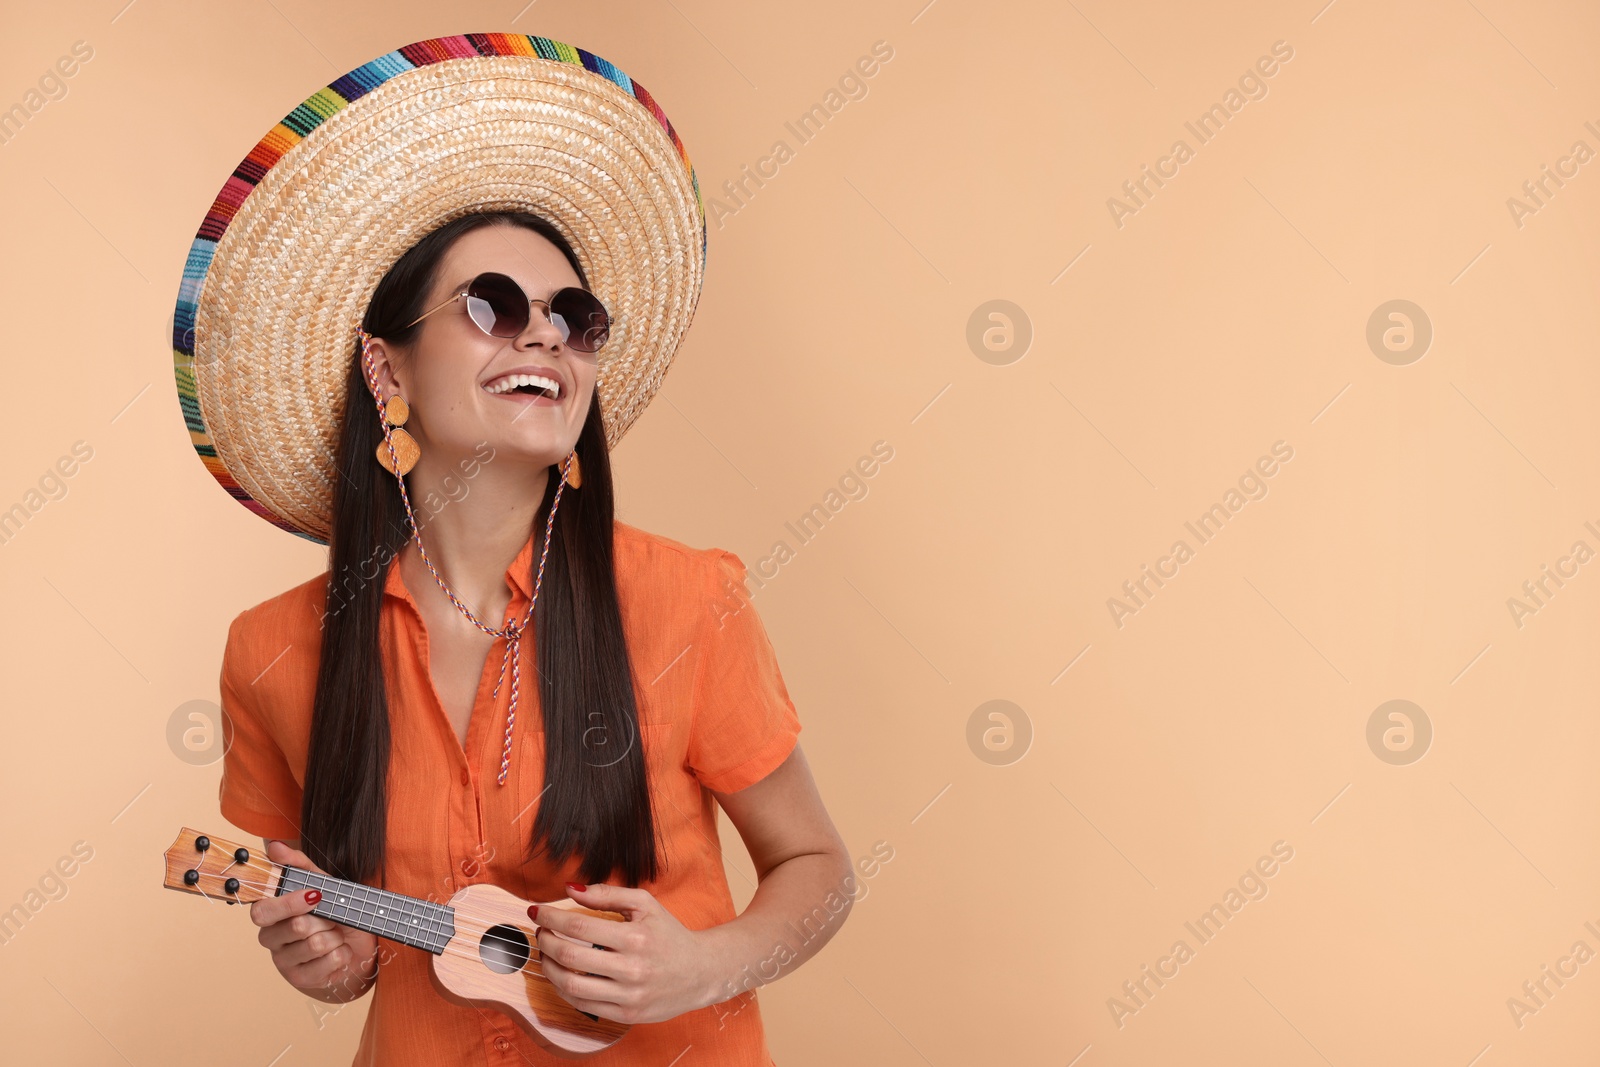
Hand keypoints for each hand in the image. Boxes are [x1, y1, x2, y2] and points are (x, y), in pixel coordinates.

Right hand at [250, 841, 381, 1001]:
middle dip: (325, 920)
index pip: (262, 911)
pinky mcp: (300, 980)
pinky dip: (342, 953)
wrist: (356, 949)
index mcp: (271, 914)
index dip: (289, 904)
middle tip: (332, 919)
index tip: (315, 895)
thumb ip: (300, 867)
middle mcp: (271, 939)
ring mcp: (284, 962)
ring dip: (336, 936)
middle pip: (296, 927)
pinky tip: (339, 952)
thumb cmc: (334, 915)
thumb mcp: (324, 885)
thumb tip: (274, 846)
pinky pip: (327, 962)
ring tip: (337, 935)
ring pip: (315, 944)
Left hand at [531, 883, 715, 1023]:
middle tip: (540, 931)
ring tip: (546, 953)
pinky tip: (561, 975)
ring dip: (548, 968)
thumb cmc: (670, 935)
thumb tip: (569, 889)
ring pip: (571, 985)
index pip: (579, 926)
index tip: (536, 911)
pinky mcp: (626, 1015)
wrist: (701, 972)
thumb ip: (607, 894)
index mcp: (635, 937)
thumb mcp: (645, 904)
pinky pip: (583, 1005)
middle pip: (570, 956)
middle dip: (545, 941)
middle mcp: (632, 969)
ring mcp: (628, 995)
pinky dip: (564, 990)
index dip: (551, 917)